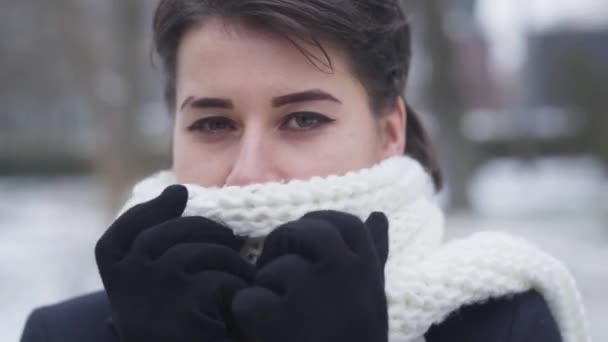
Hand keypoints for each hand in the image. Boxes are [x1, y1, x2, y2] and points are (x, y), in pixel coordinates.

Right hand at [95, 185, 253, 341]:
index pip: (118, 238)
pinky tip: (241, 298)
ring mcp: (154, 296)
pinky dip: (237, 284)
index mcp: (116, 282)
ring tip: (241, 270)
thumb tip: (177, 189)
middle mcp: (127, 287)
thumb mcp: (159, 289)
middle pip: (163, 235)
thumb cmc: (183, 324)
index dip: (148, 211)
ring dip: (228, 257)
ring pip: (197, 252)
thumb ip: (158, 248)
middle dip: (204, 228)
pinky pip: (219, 280)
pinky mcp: (186, 314)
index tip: (178, 195)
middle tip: (231, 239)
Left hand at [232, 210, 388, 341]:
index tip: (309, 243)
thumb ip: (375, 255)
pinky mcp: (270, 317)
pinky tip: (263, 335)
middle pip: (304, 232)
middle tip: (280, 271)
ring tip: (281, 320)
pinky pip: (246, 298)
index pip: (345, 224)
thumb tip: (379, 213)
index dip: (321, 226)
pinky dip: (247, 316)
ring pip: (272, 268)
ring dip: (268, 289)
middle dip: (286, 245)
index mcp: (366, 271)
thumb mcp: (370, 300)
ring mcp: (306, 292)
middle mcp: (341, 272)